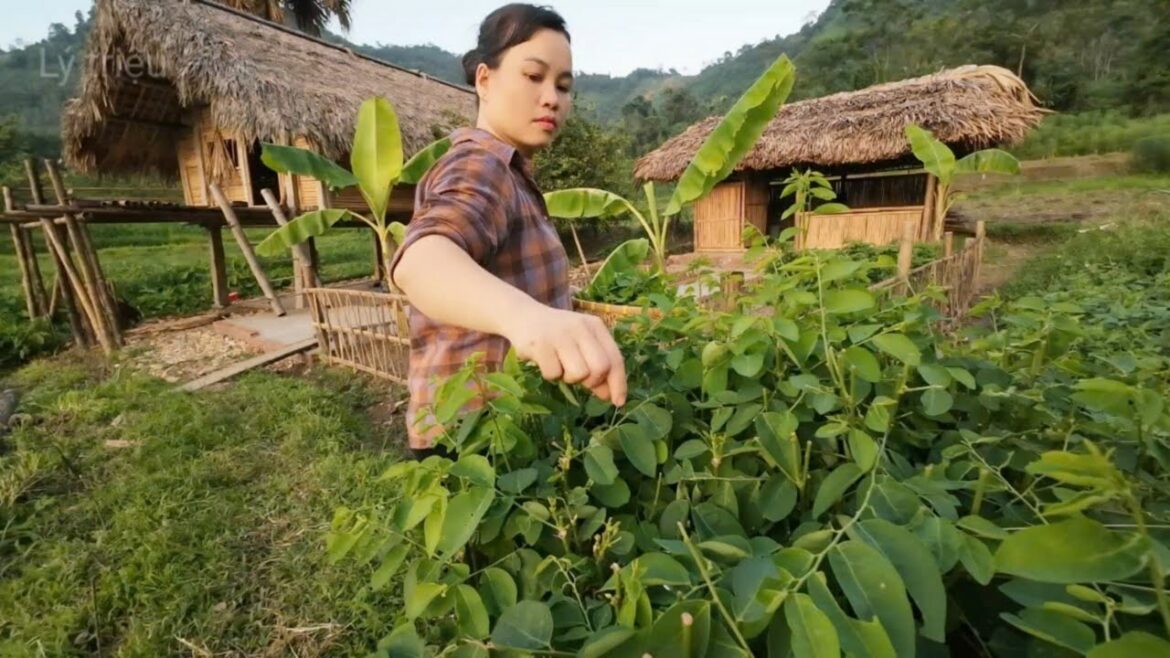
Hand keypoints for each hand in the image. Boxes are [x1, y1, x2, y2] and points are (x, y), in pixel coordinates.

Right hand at [500, 303, 627, 406]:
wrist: (523, 316)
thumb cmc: (557, 335)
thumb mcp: (581, 345)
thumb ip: (597, 366)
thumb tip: (610, 396)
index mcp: (595, 326)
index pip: (615, 358)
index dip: (618, 383)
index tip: (618, 402)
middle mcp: (580, 327)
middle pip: (600, 368)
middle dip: (593, 382)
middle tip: (580, 380)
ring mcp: (560, 335)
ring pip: (578, 373)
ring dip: (569, 378)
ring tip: (560, 366)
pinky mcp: (540, 344)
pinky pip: (554, 374)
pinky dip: (551, 375)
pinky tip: (545, 361)